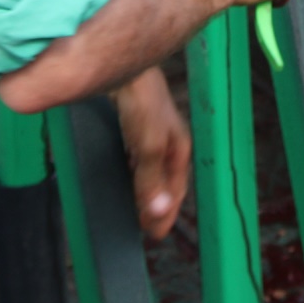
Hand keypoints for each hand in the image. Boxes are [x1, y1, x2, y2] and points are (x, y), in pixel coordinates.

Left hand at [113, 66, 190, 240]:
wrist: (128, 68)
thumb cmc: (144, 103)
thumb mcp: (149, 148)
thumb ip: (151, 181)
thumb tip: (158, 214)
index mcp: (179, 149)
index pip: (175, 191)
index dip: (166, 214)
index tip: (155, 234)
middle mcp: (170, 141)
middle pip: (166, 181)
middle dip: (158, 203)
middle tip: (146, 225)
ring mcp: (153, 131)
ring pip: (151, 169)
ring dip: (146, 188)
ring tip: (135, 204)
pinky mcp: (136, 123)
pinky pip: (137, 156)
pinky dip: (134, 171)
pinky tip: (124, 173)